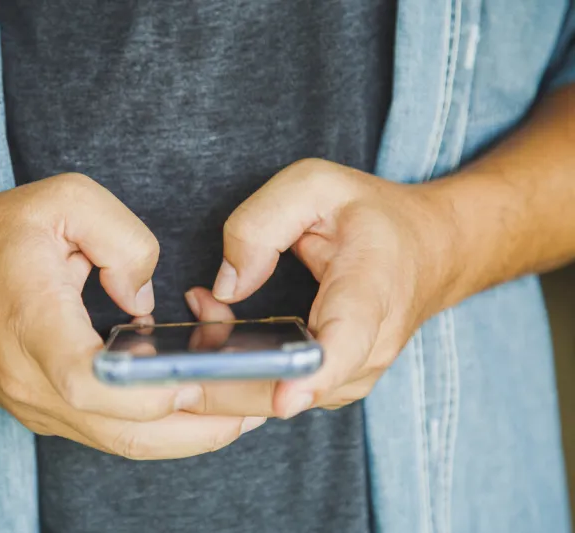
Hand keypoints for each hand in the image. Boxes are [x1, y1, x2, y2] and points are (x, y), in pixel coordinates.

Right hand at [0, 173, 264, 458]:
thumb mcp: (62, 201)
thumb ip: (125, 240)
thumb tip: (150, 299)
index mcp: (38, 332)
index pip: (107, 385)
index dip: (169, 388)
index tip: (223, 373)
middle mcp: (35, 386)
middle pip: (131, 434)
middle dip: (206, 426)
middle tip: (263, 405)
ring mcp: (36, 407)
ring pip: (125, 444)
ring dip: (188, 433)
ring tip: (243, 409)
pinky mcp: (43, 410)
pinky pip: (109, 432)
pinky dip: (157, 425)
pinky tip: (191, 402)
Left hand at [211, 159, 455, 417]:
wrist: (431, 249)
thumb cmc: (373, 216)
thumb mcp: (315, 186)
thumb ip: (261, 224)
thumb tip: (227, 286)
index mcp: (371, 288)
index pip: (348, 341)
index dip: (314, 375)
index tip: (284, 397)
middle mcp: (371, 346)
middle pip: (298, 387)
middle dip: (232, 374)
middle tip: (193, 330)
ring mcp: (356, 374)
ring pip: (282, 399)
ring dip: (232, 372)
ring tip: (208, 317)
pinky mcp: (339, 386)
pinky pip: (283, 396)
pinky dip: (246, 376)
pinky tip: (224, 338)